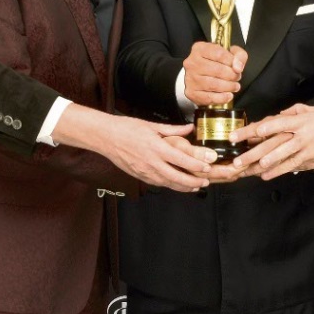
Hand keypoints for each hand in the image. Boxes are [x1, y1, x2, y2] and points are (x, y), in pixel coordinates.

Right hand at [53, 106, 216, 192]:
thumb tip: (189, 128)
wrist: (106, 137)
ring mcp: (145, 171)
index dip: (197, 166)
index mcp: (157, 148)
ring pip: (169, 184)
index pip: (182, 160)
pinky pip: (158, 184)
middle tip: (206, 181)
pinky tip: (177, 185)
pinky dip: (170, 185)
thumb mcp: (152, 125)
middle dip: (194, 181)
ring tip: (195, 186)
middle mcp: (152, 162)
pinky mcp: (139, 176)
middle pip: (178, 177)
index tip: (207, 167)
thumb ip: (173, 130)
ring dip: (184, 187)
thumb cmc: (127, 128)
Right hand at [184, 42, 247, 106]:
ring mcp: (190, 78)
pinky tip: (228, 95)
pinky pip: (209, 97)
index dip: (232, 61)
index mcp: (200, 49)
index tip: (237, 66)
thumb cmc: (215, 62)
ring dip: (229, 87)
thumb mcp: (229, 53)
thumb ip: (239, 55)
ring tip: (235, 86)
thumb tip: (238, 67)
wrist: (198, 76)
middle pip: (218, 70)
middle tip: (237, 77)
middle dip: (232, 75)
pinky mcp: (191, 92)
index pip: (219, 54)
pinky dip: (222, 98)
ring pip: (214, 85)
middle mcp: (192, 63)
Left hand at [230, 104, 313, 180]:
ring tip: (249, 168)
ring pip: (281, 156)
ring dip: (264, 163)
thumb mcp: (313, 110)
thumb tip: (277, 115)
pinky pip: (292, 165)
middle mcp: (301, 133)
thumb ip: (293, 112)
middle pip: (272, 142)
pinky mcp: (311, 159)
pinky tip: (266, 175)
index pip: (273, 123)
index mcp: (299, 119)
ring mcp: (306, 148)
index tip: (240, 134)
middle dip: (253, 151)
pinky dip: (278, 171)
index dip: (255, 129)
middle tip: (238, 158)